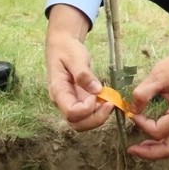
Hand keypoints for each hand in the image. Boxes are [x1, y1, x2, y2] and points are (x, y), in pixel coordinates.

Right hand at [45, 5, 111, 131]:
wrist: (62, 46)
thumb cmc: (67, 50)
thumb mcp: (75, 57)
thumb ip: (84, 74)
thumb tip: (97, 90)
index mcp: (58, 91)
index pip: (71, 113)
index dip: (86, 109)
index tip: (97, 95)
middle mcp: (63, 102)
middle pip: (77, 124)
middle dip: (96, 118)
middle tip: (110, 104)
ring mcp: (70, 103)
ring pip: (83, 123)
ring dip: (99, 116)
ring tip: (110, 101)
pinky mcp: (78, 101)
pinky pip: (88, 114)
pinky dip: (99, 111)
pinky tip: (107, 99)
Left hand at [127, 41, 168, 160]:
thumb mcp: (158, 75)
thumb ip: (143, 93)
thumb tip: (132, 109)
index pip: (159, 131)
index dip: (142, 125)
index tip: (132, 114)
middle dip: (151, 154)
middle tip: (132, 150)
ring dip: (157, 151)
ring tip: (140, 149)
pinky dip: (163, 143)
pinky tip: (151, 139)